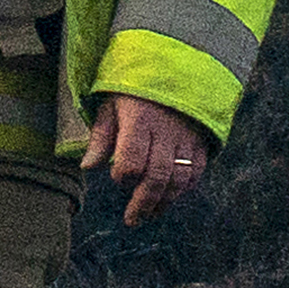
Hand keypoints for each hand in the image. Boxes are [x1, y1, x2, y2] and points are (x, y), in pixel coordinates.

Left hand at [84, 94, 213, 223]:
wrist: (177, 67)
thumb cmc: (135, 90)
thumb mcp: (111, 104)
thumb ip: (101, 136)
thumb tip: (87, 167)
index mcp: (139, 119)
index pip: (131, 159)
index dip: (122, 175)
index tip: (116, 178)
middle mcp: (165, 130)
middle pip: (156, 175)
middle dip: (143, 202)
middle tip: (132, 220)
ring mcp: (186, 137)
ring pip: (179, 178)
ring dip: (164, 202)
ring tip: (150, 214)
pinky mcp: (201, 141)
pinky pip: (196, 171)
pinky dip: (184, 189)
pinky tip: (170, 197)